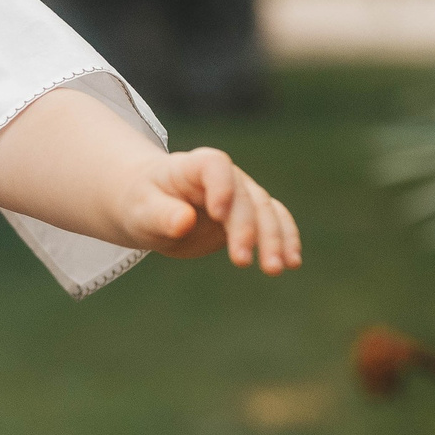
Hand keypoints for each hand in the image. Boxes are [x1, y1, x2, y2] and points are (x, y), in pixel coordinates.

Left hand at [123, 147, 301, 272]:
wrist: (150, 206)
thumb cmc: (141, 203)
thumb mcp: (141, 210)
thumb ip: (161, 214)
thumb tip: (184, 221)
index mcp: (195, 166)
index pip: (215, 167)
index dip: (221, 187)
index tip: (217, 214)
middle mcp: (225, 176)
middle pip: (245, 197)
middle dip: (246, 229)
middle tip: (241, 261)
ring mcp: (241, 195)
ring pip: (266, 211)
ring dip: (274, 239)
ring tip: (275, 269)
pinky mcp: (249, 216)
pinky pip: (274, 222)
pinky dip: (285, 239)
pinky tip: (293, 262)